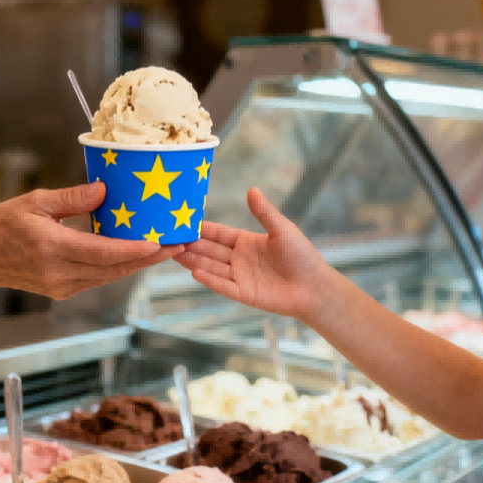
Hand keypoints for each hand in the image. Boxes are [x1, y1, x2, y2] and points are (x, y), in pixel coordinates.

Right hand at [0, 182, 178, 298]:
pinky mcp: (63, 291)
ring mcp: (62, 286)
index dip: (135, 250)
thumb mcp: (35, 201)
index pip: (103, 253)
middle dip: (149, 258)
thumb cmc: (3, 224)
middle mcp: (60, 272)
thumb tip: (104, 190)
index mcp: (53, 248)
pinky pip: (98, 279)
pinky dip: (119, 267)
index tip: (160, 243)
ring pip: (110, 276)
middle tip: (178, 244)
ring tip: (165, 248)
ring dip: (138, 264)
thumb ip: (72, 198)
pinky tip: (136, 253)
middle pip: (114, 269)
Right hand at [175, 187, 334, 319]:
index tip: (183, 221)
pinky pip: (222, 286)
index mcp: (246, 242)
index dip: (202, 229)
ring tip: (174, 253)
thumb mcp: (282, 229)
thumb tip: (252, 189)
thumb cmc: (301, 256)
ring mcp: (239, 277)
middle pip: (210, 250)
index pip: (218, 233)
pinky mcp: (243, 293)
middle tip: (168, 238)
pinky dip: (209, 280)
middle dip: (191, 244)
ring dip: (193, 261)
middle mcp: (239, 259)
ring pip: (211, 267)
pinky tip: (194, 272)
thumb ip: (264, 212)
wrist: (313, 287)